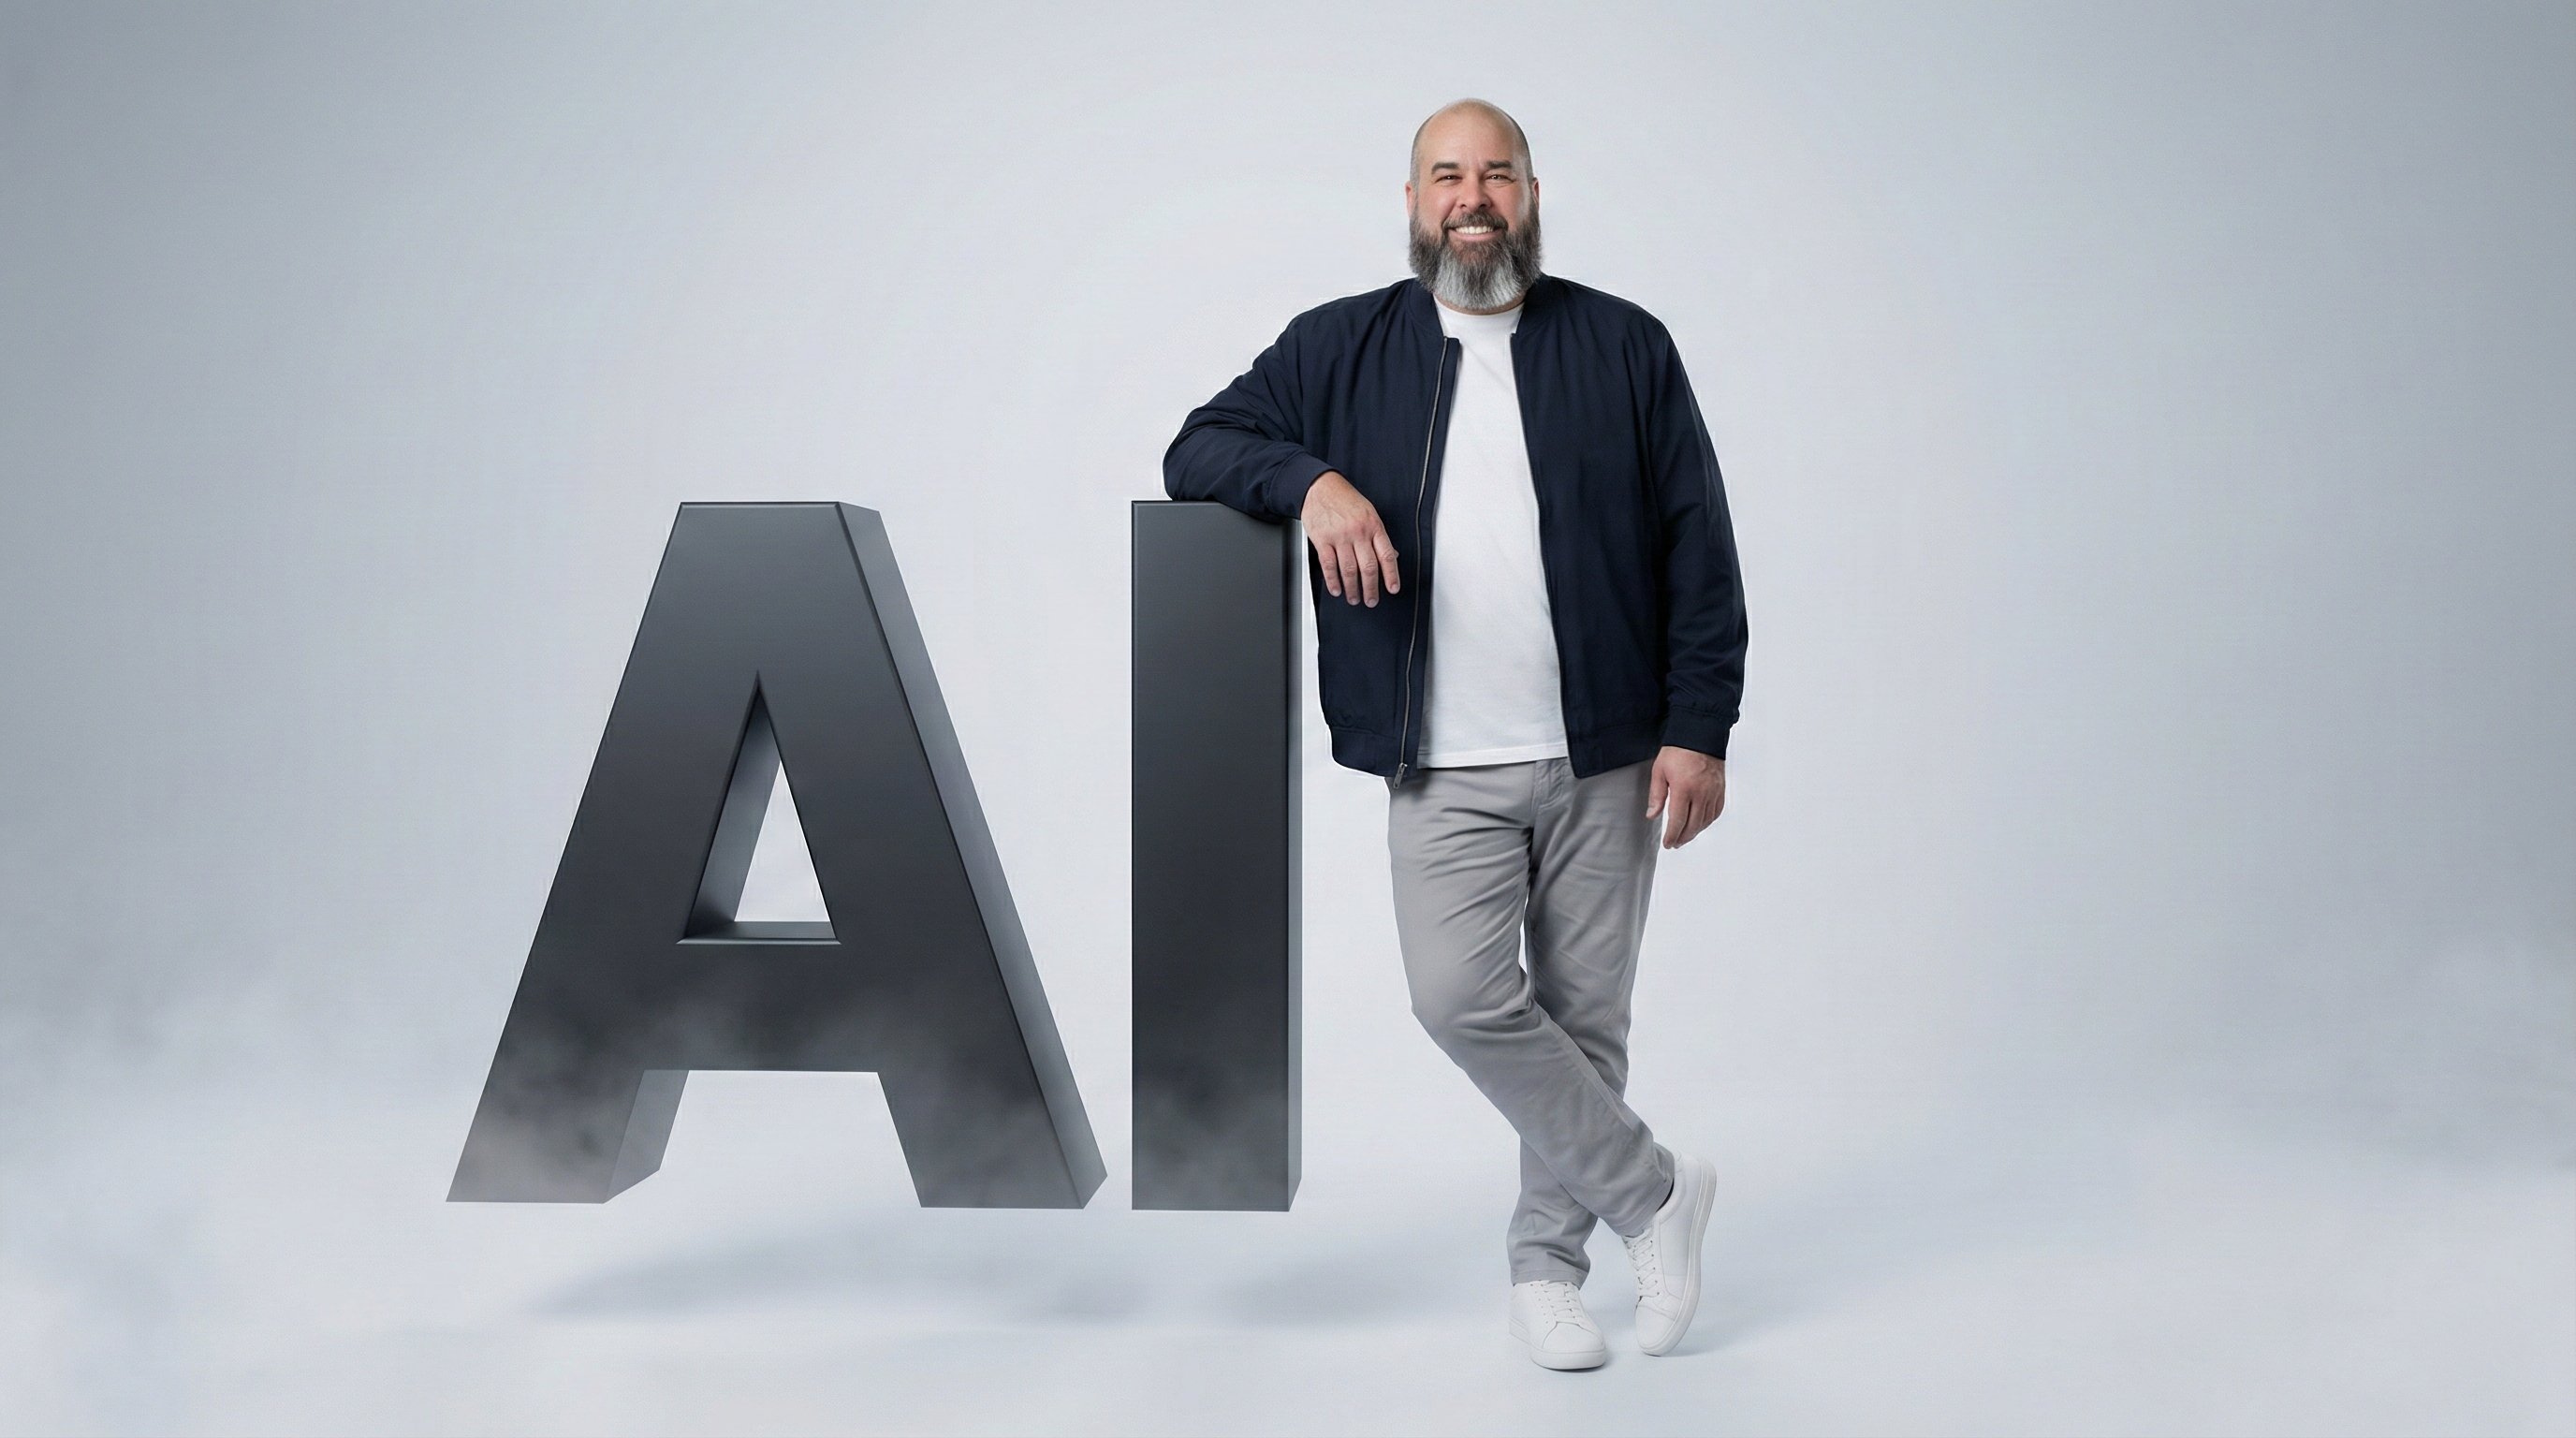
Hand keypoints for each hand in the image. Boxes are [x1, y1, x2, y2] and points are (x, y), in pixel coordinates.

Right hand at [1300, 471, 1400, 605]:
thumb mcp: (1369, 513)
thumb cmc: (1345, 499)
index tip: (1393, 589)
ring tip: (1354, 598)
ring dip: (1352, 588)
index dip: (1391, 575)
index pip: (1386, 555)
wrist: (1320, 487)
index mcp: (1373, 526)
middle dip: (1371, 588)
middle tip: (1371, 600)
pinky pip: (1329, 565)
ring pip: (1349, 570)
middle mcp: (1358, 532)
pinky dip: (1333, 581)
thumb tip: (1391, 555)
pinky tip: (1336, 589)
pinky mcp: (1322, 540)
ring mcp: (1340, 537)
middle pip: (1368, 567)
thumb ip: (1378, 535)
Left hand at [1645, 746, 1725, 848]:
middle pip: (1693, 825)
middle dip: (1683, 838)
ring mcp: (1713, 792)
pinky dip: (1707, 822)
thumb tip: (1652, 815)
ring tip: (1685, 836)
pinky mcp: (1720, 789)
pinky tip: (1700, 824)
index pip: (1678, 821)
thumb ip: (1656, 795)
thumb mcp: (1659, 770)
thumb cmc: (1678, 750)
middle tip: (1674, 843)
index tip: (1667, 843)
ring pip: (1705, 821)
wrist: (1700, 734)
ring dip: (1695, 832)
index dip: (1672, 836)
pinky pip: (1716, 812)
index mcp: (1684, 788)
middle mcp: (1701, 793)